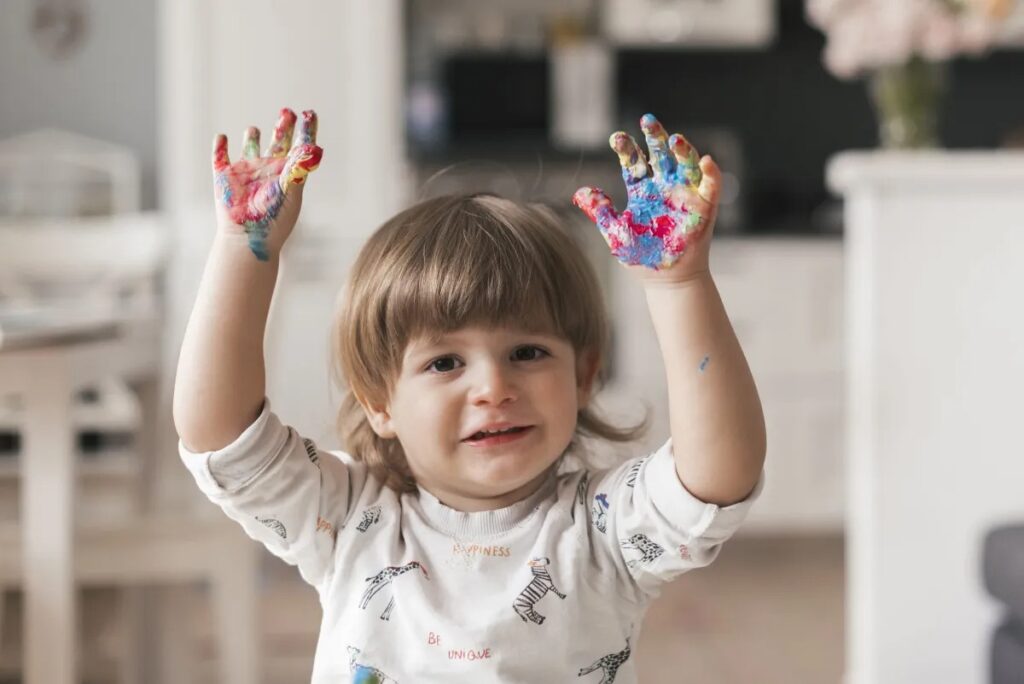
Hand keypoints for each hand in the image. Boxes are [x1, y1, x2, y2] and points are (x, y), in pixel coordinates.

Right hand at [212, 108, 322, 260]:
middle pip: (278, 143)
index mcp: (288, 174)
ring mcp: (246, 172)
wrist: (249, 238)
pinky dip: (219, 146)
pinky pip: (220, 157)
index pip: (299, 148)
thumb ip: (299, 169)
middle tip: (287, 111)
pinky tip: (221, 138)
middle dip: (282, 127)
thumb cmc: (275, 220)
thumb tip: (314, 148)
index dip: (306, 131)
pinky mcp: (224, 177)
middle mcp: (269, 171)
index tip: (310, 114)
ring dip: (251, 137)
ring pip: (250, 148)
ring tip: (254, 129)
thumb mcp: (291, 191)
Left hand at [572, 113, 720, 282]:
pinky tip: (706, 161)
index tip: (616, 138)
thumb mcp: (616, 234)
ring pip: (686, 164)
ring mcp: (685, 196)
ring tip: (674, 140)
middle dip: (655, 137)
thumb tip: (580, 192)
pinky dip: (711, 174)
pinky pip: (711, 186)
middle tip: (648, 120)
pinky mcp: (704, 208)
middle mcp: (664, 188)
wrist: (666, 281)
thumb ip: (601, 212)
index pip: (634, 162)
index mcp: (642, 191)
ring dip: (683, 150)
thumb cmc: (642, 258)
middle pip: (660, 155)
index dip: (627, 149)